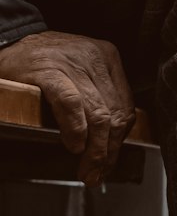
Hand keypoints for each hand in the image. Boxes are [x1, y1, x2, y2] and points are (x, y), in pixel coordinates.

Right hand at [0, 30, 135, 185]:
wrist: (7, 42)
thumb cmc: (42, 64)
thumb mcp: (80, 74)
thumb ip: (98, 100)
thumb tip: (112, 143)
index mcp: (107, 57)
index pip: (126, 106)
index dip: (120, 141)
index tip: (110, 163)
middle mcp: (93, 57)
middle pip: (114, 114)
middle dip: (108, 151)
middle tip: (98, 173)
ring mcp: (71, 62)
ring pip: (97, 114)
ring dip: (94, 149)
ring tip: (86, 169)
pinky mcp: (48, 69)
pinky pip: (71, 104)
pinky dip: (75, 129)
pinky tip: (73, 145)